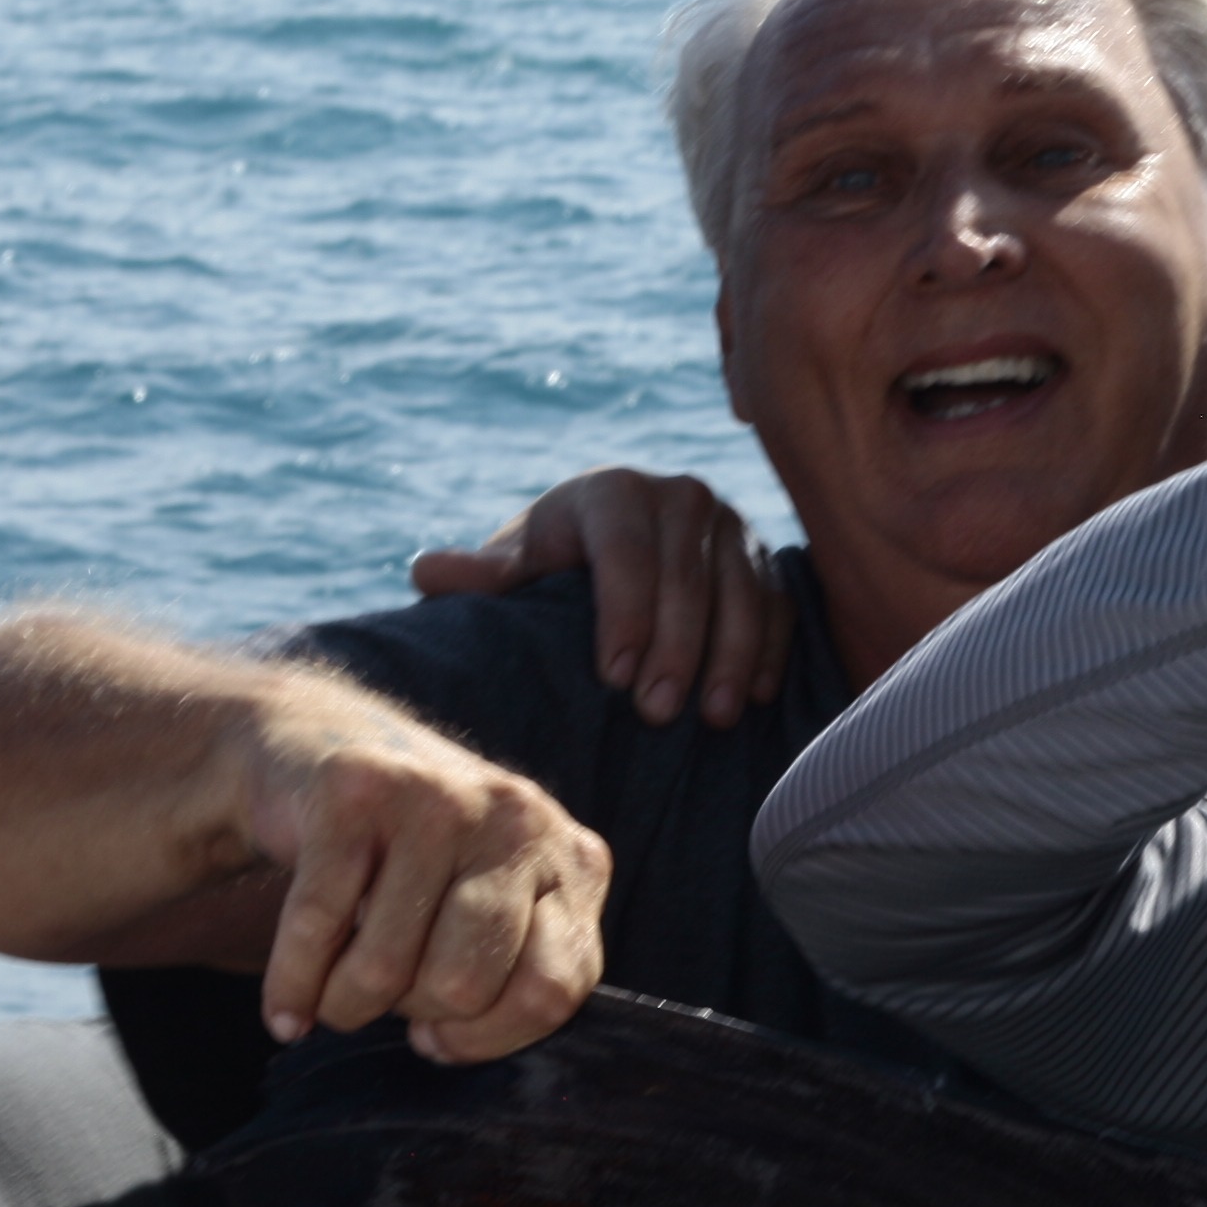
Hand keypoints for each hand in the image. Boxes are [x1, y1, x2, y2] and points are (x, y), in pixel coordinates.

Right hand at [229, 683, 613, 1061]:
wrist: (315, 744)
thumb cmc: (415, 860)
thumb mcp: (492, 902)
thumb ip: (513, 967)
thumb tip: (456, 1046)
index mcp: (574, 862)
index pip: (553, 991)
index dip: (489, 1037)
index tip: (441, 1039)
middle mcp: (519, 821)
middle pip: (464, 986)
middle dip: (412, 1015)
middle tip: (387, 995)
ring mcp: (438, 799)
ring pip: (384, 970)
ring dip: (344, 1005)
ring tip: (333, 993)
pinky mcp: (354, 792)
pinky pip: (317, 929)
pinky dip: (291, 986)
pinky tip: (286, 1013)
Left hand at [406, 465, 793, 728]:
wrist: (614, 554)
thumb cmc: (555, 568)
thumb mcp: (518, 567)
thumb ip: (483, 575)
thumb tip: (427, 573)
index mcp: (612, 490)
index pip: (625, 549)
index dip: (624, 613)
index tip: (614, 677)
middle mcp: (679, 496)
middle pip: (686, 577)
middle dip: (675, 650)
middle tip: (657, 714)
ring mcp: (731, 527)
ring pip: (741, 593)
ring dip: (732, 658)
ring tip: (713, 716)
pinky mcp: (766, 561)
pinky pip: (779, 606)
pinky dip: (770, 652)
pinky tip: (754, 697)